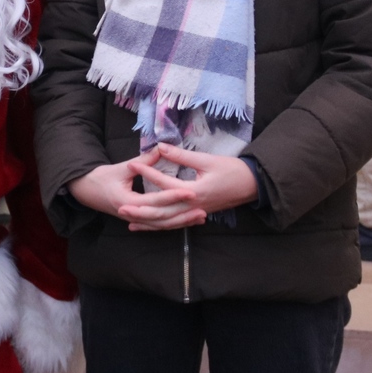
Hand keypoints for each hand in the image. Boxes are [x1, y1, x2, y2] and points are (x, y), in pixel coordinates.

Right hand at [67, 159, 202, 231]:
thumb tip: (160, 148)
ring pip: (162, 225)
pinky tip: (188, 221)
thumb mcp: (122, 167)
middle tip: (203, 210)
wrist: (87, 191)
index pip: (155, 201)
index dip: (174, 196)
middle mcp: (133, 215)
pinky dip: (174, 224)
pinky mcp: (139, 220)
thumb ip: (143, 161)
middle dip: (183, 214)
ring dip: (182, 222)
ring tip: (201, 218)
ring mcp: (136, 220)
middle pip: (162, 218)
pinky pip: (158, 225)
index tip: (191, 191)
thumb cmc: (102, 178)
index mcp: (127, 202)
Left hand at [127, 145, 259, 222]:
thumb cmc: (232, 170)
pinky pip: (174, 223)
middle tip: (120, 207)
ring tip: (128, 220)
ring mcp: (194, 213)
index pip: (164, 183)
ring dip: (147, 222)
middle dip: (140, 210)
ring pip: (167, 222)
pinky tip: (146, 225)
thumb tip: (161, 147)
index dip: (147, 172)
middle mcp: (192, 206)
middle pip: (161, 212)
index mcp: (194, 191)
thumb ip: (182, 156)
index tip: (131, 164)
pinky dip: (159, 225)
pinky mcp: (196, 215)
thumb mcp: (206, 160)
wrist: (252, 185)